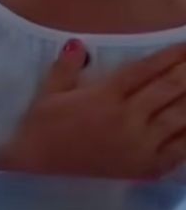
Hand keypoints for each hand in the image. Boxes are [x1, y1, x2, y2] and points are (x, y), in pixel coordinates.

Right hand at [0, 40, 185, 179]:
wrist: (38, 163)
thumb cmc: (43, 125)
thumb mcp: (50, 92)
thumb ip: (66, 66)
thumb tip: (78, 43)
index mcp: (104, 96)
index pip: (143, 71)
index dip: (168, 56)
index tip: (184, 45)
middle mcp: (127, 118)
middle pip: (167, 89)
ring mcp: (140, 144)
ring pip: (178, 117)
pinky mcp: (146, 166)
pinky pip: (179, 149)